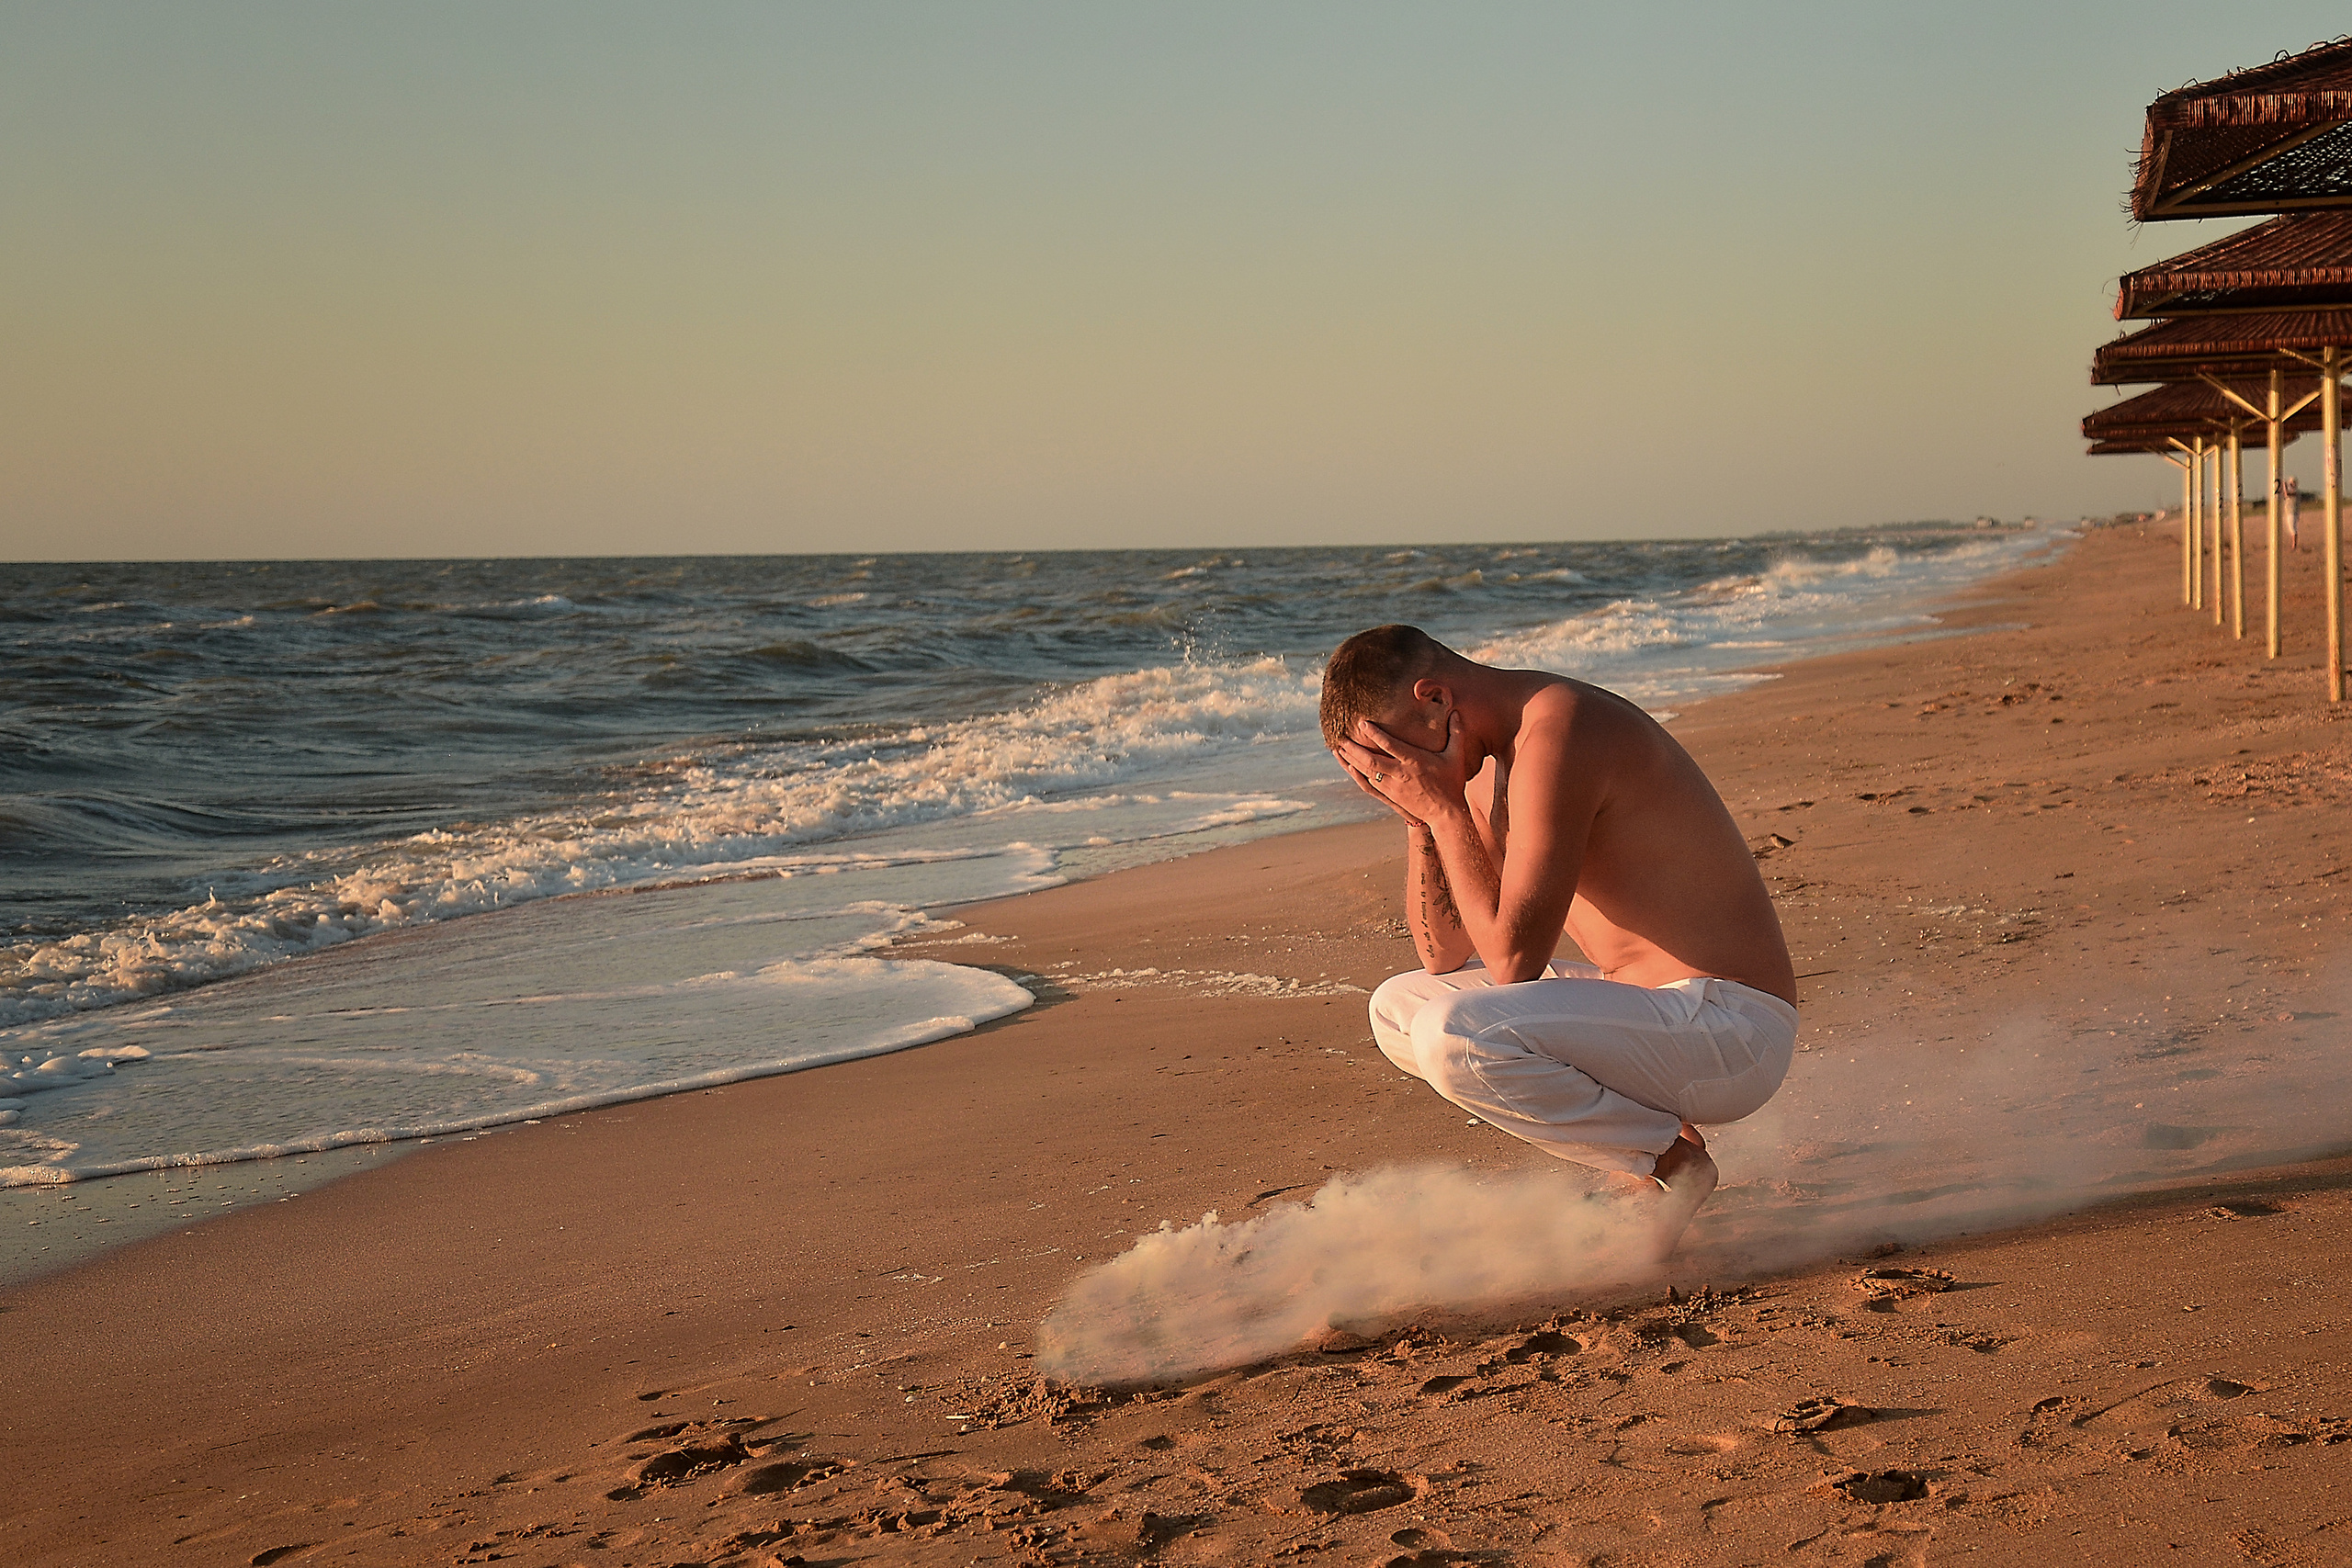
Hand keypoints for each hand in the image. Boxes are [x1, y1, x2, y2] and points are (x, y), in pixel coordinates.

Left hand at [1333, 712, 1468, 826]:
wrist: (1446, 813)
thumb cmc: (1451, 783)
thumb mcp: (1456, 757)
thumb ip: (1456, 733)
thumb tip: (1457, 712)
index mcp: (1415, 761)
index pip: (1390, 745)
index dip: (1375, 734)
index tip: (1362, 723)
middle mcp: (1401, 774)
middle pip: (1371, 760)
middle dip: (1354, 748)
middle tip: (1341, 737)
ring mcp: (1393, 786)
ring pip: (1367, 772)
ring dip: (1351, 760)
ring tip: (1338, 748)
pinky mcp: (1390, 796)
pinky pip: (1368, 784)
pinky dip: (1356, 774)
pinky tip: (1348, 766)